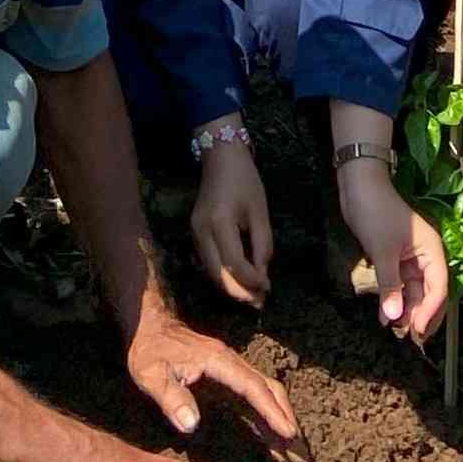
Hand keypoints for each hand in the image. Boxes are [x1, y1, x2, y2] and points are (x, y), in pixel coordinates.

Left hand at [124, 312, 309, 461]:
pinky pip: (256, 399)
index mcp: (219, 362)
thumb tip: (191, 425)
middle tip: (302, 453)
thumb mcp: (151, 374)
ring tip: (296, 455)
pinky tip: (274, 441)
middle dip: (288, 421)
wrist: (150, 325)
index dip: (272, 411)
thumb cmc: (150, 350)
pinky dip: (268, 419)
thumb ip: (171, 398)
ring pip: (268, 395)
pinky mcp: (229, 378)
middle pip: (270, 392)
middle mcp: (233, 364)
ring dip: (282, 422)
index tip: (289, 433)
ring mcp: (233, 370)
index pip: (253, 388)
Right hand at [189, 132, 272, 305]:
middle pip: (218, 275)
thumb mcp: (260, 211)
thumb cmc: (245, 181)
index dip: (252, 281)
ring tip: (253, 296)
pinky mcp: (194, 235)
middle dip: (239, 292)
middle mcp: (201, 232)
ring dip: (231, 288)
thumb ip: (262, 245)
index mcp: (219, 222)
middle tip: (260, 302)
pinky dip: (224, 277)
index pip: (234, 263)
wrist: (220, 158)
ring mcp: (194, 235)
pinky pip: (209, 264)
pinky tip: (240, 280)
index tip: (268, 288)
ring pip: (211, 273)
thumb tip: (263, 278)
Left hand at [338, 162, 451, 342]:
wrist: (359, 188)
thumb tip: (393, 317)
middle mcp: (426, 257)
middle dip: (422, 315)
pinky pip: (400, 285)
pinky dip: (395, 300)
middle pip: (430, 293)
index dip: (430, 311)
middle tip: (411, 339)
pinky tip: (386, 316)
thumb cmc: (376, 213)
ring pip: (414, 292)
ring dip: (407, 311)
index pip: (439, 288)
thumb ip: (389, 286)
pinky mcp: (396, 259)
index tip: (417, 331)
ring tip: (396, 331)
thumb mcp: (383, 252)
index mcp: (432, 252)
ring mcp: (411, 259)